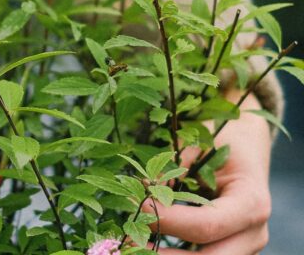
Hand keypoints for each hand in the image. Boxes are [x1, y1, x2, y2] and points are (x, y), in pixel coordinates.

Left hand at [147, 91, 271, 253]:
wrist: (247, 145)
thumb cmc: (222, 140)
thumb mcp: (199, 146)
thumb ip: (174, 170)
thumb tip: (143, 191)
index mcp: (251, 202)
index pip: (207, 224)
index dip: (169, 220)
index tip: (140, 207)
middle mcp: (253, 231)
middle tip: (129, 243)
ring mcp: (245, 245)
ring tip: (133, 244)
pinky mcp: (231, 249)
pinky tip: (145, 245)